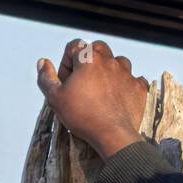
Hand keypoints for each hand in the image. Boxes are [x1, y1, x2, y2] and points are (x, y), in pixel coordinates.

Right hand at [36, 38, 148, 159]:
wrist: (113, 135)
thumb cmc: (84, 116)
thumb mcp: (54, 97)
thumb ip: (46, 77)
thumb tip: (43, 63)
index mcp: (89, 59)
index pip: (74, 46)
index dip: (66, 62)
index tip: (65, 80)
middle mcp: (110, 62)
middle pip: (98, 48)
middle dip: (88, 60)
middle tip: (82, 80)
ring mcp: (127, 74)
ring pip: (118, 62)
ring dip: (109, 70)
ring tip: (101, 88)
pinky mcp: (139, 88)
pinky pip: (135, 79)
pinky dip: (127, 84)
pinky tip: (119, 95)